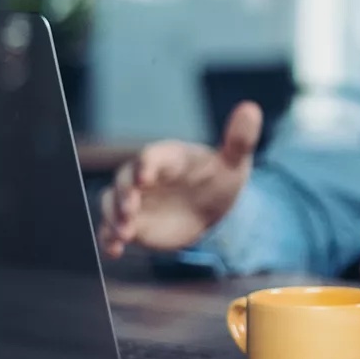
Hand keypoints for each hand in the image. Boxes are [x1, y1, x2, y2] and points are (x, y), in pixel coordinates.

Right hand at [98, 102, 261, 256]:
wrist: (211, 207)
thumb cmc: (219, 177)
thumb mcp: (233, 162)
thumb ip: (239, 140)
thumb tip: (251, 108)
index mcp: (168, 157)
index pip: (151, 156)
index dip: (146, 165)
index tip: (146, 176)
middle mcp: (144, 176)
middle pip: (124, 180)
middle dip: (124, 194)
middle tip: (131, 209)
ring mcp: (134, 200)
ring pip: (111, 203)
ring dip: (113, 217)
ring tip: (124, 233)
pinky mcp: (132, 223)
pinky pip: (111, 229)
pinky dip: (109, 238)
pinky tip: (114, 250)